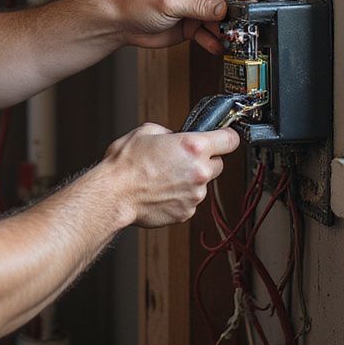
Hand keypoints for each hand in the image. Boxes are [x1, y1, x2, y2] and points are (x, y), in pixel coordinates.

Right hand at [103, 121, 239, 226]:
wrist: (114, 194)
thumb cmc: (125, 164)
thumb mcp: (146, 132)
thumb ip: (169, 134)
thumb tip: (174, 138)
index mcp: (193, 146)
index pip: (230, 140)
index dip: (226, 136)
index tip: (224, 137)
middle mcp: (199, 171)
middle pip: (218, 164)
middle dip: (204, 160)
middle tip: (181, 159)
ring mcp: (195, 194)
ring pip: (202, 184)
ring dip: (189, 180)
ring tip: (163, 177)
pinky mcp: (186, 212)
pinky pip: (190, 200)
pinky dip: (179, 196)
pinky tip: (161, 191)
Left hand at [110, 0, 259, 54]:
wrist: (122, 24)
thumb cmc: (137, 2)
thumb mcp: (170, 0)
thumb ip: (200, 5)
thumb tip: (224, 9)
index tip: (249, 2)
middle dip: (239, 11)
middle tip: (243, 23)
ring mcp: (201, 5)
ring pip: (227, 16)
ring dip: (228, 29)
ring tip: (228, 38)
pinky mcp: (197, 23)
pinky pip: (215, 32)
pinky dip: (216, 40)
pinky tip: (214, 45)